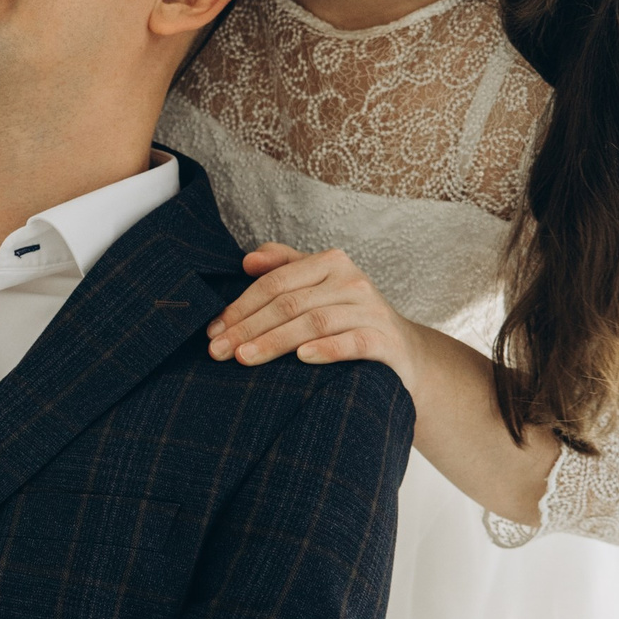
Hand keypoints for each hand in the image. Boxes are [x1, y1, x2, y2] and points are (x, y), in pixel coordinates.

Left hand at [206, 244, 426, 401]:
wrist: (404, 353)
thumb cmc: (350, 318)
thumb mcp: (319, 286)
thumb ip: (285, 266)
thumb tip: (248, 260)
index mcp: (330, 263)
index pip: (275, 282)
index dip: (240, 306)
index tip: (213, 331)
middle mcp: (352, 280)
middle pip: (290, 303)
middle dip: (249, 328)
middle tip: (218, 351)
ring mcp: (371, 309)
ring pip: (315, 322)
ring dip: (276, 341)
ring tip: (245, 358)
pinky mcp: (386, 340)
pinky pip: (354, 342)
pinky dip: (327, 349)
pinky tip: (302, 358)